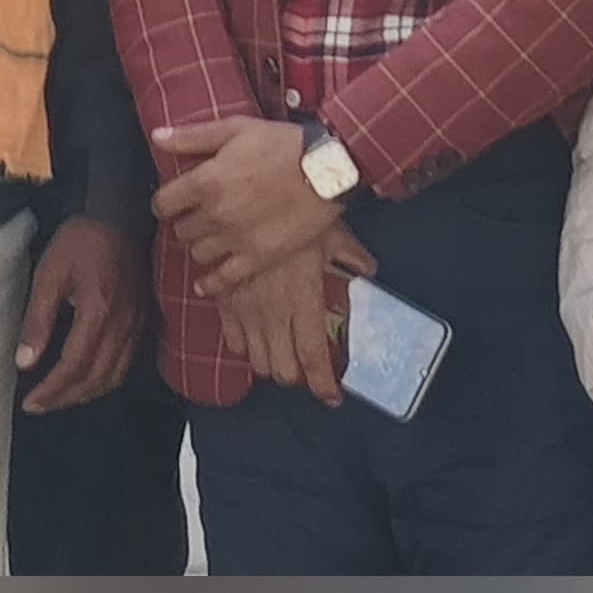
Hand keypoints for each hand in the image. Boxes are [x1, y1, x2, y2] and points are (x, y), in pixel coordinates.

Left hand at [15, 216, 141, 414]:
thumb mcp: (49, 274)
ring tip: (60, 397)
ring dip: (87, 393)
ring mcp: (137, 324)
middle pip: (96, 379)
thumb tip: (24, 363)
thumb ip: (37, 320)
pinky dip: (107, 379)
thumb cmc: (81, 240)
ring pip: (115, 376)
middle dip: (65, 398)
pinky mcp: (144, 321)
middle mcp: (123, 325)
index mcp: (98, 312)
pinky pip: (128, 363)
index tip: (29, 402)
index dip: (51, 391)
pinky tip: (89, 378)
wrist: (120, 214)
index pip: (74, 367)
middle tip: (40, 405)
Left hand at [152, 117, 342, 296]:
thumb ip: (192, 136)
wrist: (328, 170)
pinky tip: (206, 282)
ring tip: (211, 238)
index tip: (172, 203)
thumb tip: (157, 138)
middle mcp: (215, 214)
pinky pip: (223, 279)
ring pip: (198, 254)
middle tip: (197, 217)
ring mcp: (236, 239)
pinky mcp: (258, 258)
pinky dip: (211, 282)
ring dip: (200, 246)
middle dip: (185, 222)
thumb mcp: (236, 129)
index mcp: (205, 181)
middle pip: (181, 230)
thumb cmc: (283, 144)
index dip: (165, 203)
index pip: (164, 203)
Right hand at [214, 223, 374, 404]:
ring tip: (282, 354)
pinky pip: (232, 340)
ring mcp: (246, 309)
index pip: (312, 357)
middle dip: (295, 377)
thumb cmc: (297, 211)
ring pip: (257, 360)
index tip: (332, 396)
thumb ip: (351, 257)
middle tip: (305, 369)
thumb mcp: (332, 233)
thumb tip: (369, 270)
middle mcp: (274, 313)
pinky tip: (256, 336)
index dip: (322, 384)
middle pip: (282, 369)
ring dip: (271, 364)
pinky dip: (245, 346)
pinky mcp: (224, 301)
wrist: (248, 196)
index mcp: (304, 301)